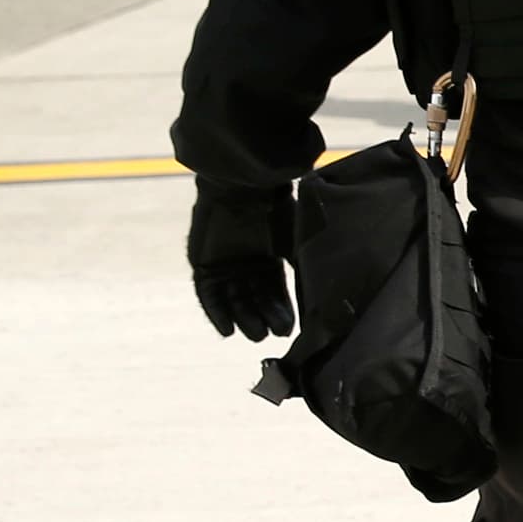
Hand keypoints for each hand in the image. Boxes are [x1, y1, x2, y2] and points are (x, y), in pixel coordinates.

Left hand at [188, 178, 295, 341]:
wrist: (242, 187)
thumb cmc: (274, 211)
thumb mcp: (295, 242)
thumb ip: (303, 267)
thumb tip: (320, 297)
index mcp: (270, 260)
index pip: (276, 295)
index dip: (281, 313)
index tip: (287, 329)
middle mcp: (246, 265)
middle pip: (254, 301)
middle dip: (262, 318)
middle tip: (270, 333)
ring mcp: (223, 266)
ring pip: (233, 301)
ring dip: (242, 319)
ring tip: (254, 333)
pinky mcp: (202, 266)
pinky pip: (208, 295)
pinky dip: (215, 313)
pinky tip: (226, 330)